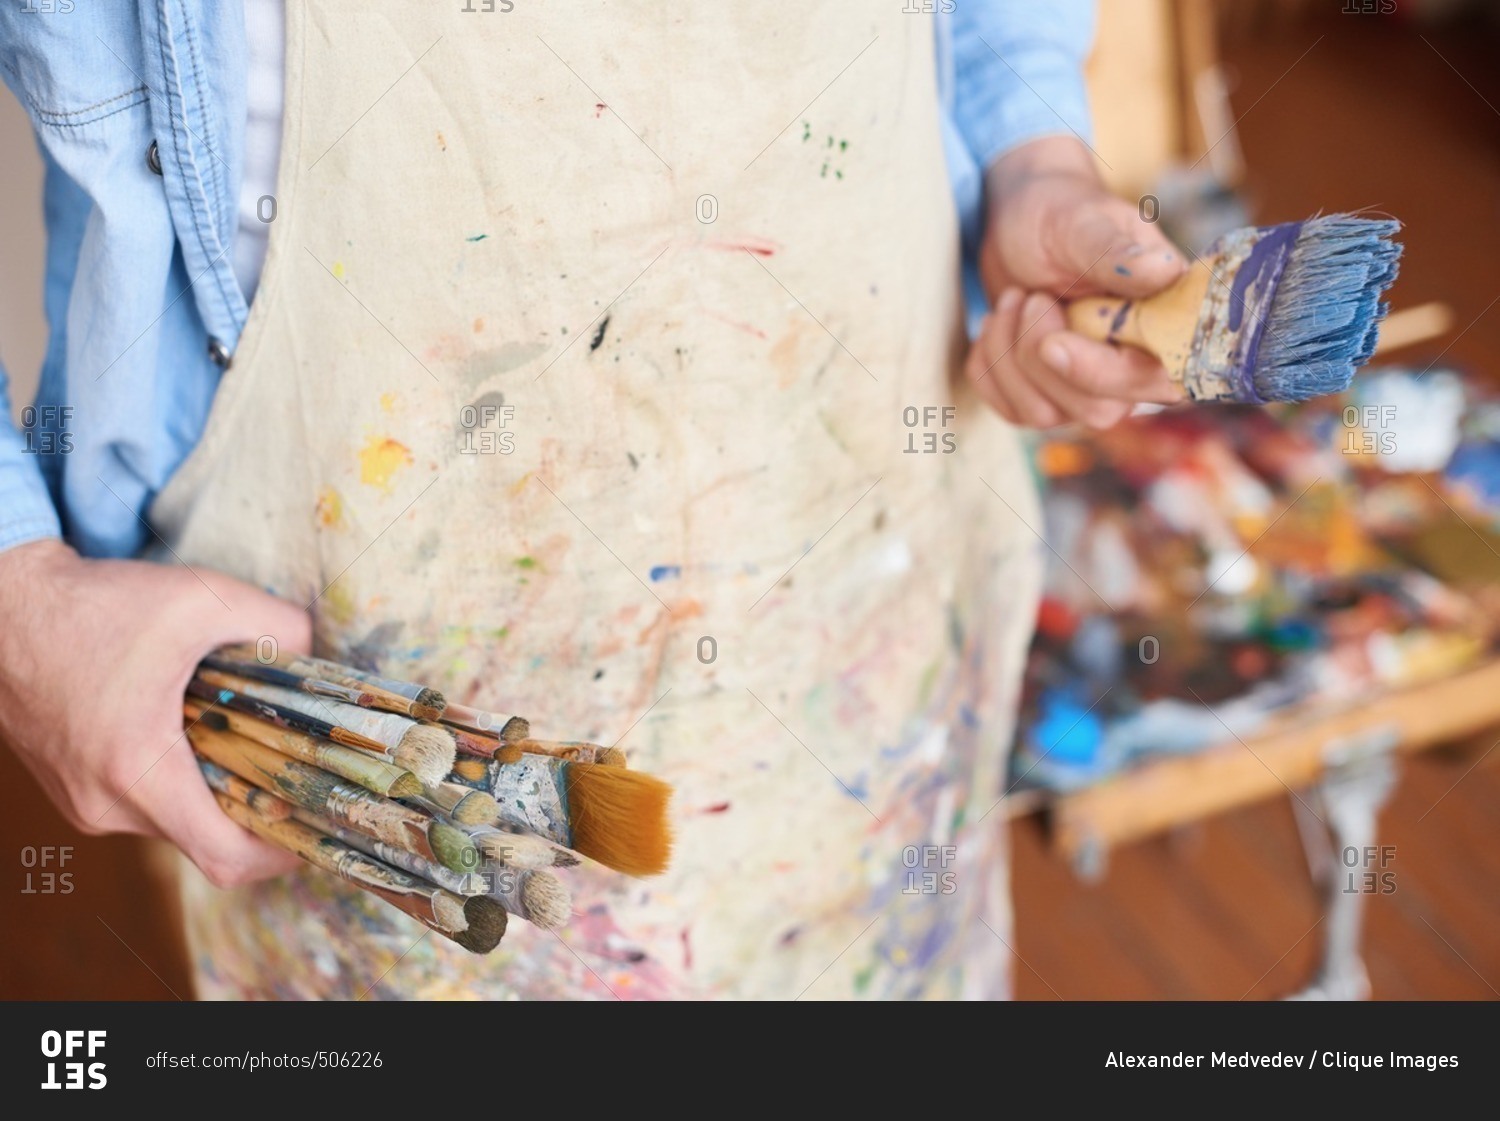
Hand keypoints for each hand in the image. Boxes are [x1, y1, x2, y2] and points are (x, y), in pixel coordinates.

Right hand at [0, 539, 310, 886]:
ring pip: (175, 817)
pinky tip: (193, 727)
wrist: (5, 606)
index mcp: (139, 773)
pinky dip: (177, 776)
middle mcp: (105, 804)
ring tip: (240, 734)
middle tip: (294, 767)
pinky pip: (143, 800)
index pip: (224, 858)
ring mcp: (83, 802)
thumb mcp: (201, 597)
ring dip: (214, 785)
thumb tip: (313, 653)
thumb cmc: (95, 605)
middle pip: (206, 836)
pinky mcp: (72, 788)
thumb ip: (273, 625)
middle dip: (255, 805)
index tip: (316, 828)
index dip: (282, 853)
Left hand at [965, 136, 1187, 428]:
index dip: (1104, 374)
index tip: (1053, 342)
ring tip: (1014, 299)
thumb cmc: (1060, 213)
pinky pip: (1012, 411)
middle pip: (1099, 411)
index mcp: (1165, 321)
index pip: (1159, 381)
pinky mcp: (1047, 395)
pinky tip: (997, 324)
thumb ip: (1118, 253)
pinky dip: (989, 368)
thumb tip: (1166, 272)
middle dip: (1043, 356)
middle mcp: (1134, 364)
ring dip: (1010, 355)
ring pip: (1046, 416)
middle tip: (1030, 296)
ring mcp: (1089, 387)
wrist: (1020, 223)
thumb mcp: (1084, 224)